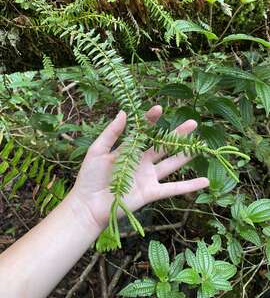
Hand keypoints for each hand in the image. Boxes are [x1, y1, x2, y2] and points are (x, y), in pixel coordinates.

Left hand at [71, 105, 208, 229]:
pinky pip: (173, 188)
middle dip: (178, 134)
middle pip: (163, 145)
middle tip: (193, 123)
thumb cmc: (90, 177)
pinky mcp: (151, 192)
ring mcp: (148, 177)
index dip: (151, 120)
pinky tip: (205, 181)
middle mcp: (142, 162)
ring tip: (201, 145)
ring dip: (186, 155)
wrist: (88, 205)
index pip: (144, 131)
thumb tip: (123, 112)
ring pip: (171, 164)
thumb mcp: (98, 150)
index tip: (159, 108)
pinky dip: (189, 185)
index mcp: (129, 150)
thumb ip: (112, 133)